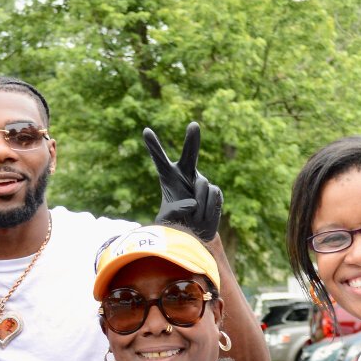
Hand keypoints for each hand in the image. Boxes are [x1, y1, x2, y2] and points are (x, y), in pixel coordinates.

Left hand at [143, 121, 222, 242]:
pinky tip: (204, 216)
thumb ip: (174, 212)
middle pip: (189, 154)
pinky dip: (208, 209)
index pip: (160, 160)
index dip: (154, 146)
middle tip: (194, 125)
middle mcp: (186, 175)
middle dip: (192, 141)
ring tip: (194, 217)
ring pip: (203, 184)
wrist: (194, 234)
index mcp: (168, 177)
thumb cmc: (175, 224)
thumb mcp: (165, 221)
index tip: (146, 131)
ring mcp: (202, 181)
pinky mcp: (215, 191)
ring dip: (199, 204)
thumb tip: (193, 203)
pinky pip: (213, 195)